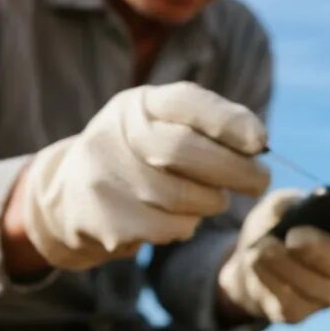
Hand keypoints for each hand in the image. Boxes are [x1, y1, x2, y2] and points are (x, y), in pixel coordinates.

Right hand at [20, 82, 270, 269]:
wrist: (69, 197)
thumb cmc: (140, 157)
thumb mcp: (163, 126)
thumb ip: (208, 126)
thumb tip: (258, 143)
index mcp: (139, 105)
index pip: (186, 103)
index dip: (227, 122)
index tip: (260, 142)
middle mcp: (116, 135)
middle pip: (187, 151)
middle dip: (236, 170)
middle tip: (260, 182)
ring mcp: (108, 178)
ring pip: (187, 197)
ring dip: (212, 201)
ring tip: (205, 197)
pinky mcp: (111, 220)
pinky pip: (174, 227)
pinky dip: (188, 225)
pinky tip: (174, 215)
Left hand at [217, 190, 329, 323]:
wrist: (252, 259)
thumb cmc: (278, 225)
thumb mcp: (281, 204)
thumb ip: (290, 203)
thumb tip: (292, 210)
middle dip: (318, 251)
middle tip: (294, 237)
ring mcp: (324, 297)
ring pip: (312, 287)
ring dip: (285, 265)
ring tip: (263, 247)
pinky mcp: (297, 313)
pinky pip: (287, 301)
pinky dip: (267, 279)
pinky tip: (254, 261)